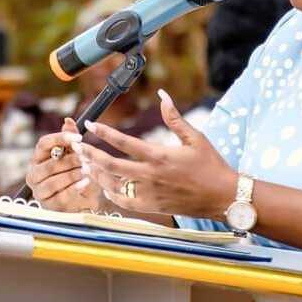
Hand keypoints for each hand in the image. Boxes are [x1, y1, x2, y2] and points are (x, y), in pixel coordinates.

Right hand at [25, 117, 105, 211]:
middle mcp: (34, 173)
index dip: (60, 138)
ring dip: (72, 174)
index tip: (79, 138)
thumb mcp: (75, 154)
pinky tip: (85, 182)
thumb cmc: (76, 172)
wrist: (83, 199)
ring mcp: (39, 191)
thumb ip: (71, 138)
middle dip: (70, 160)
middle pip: (49, 164)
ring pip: (53, 181)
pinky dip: (74, 188)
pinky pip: (60, 195)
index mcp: (39, 157)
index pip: (43, 144)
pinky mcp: (48, 205)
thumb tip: (68, 120)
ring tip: (87, 170)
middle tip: (86, 157)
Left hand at [73, 90, 236, 219]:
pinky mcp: (152, 207)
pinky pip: (124, 202)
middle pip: (111, 165)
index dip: (105, 132)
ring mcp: (150, 194)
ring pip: (114, 185)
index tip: (91, 124)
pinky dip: (111, 193)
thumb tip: (163, 94)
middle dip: (91, 155)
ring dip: (97, 174)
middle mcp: (151, 176)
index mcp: (159, 156)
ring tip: (86, 164)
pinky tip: (105, 185)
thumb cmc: (211, 165)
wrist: (222, 197)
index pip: (124, 142)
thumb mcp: (195, 137)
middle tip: (78, 147)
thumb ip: (174, 117)